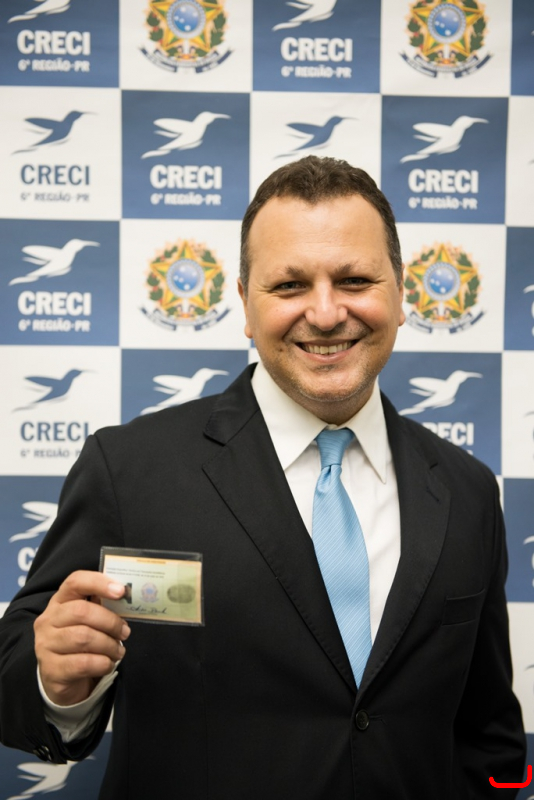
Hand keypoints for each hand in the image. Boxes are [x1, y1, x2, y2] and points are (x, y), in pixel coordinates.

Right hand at [34, 570, 130, 705]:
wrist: (62, 680)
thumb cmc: (80, 645)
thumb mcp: (88, 622)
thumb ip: (101, 608)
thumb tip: (125, 598)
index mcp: (59, 602)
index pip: (75, 582)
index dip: (99, 583)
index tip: (121, 591)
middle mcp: (48, 620)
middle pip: (82, 611)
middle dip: (110, 622)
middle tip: (125, 632)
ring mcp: (45, 645)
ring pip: (83, 638)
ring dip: (109, 645)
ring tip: (118, 652)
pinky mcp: (51, 670)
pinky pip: (83, 663)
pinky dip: (103, 663)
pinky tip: (107, 664)